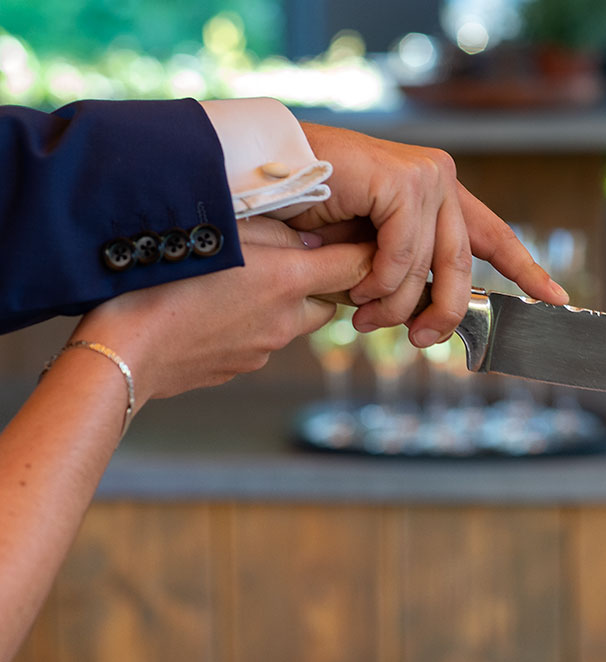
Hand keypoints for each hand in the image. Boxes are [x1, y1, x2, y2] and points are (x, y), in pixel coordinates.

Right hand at [71, 218, 371, 401]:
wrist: (123, 350)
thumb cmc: (162, 280)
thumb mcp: (219, 233)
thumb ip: (274, 231)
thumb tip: (312, 240)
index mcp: (287, 281)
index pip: (356, 267)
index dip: (362, 251)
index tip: (356, 239)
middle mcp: (286, 320)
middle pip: (329, 301)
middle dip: (318, 282)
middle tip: (285, 259)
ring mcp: (264, 350)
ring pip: (293, 322)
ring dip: (281, 303)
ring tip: (238, 283)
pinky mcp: (240, 368)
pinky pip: (261, 341)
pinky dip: (250, 325)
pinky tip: (213, 309)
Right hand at [289, 123, 568, 344]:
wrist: (262, 178)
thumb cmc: (308, 216)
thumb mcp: (368, 254)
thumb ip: (405, 275)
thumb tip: (429, 318)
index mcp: (437, 196)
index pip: (493, 236)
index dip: (526, 270)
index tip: (557, 299)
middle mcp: (439, 181)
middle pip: (460, 267)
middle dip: (443, 314)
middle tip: (421, 342)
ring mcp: (425, 178)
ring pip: (428, 269)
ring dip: (394, 305)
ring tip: (364, 317)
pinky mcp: (404, 182)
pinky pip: (403, 256)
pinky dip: (378, 282)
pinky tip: (357, 287)